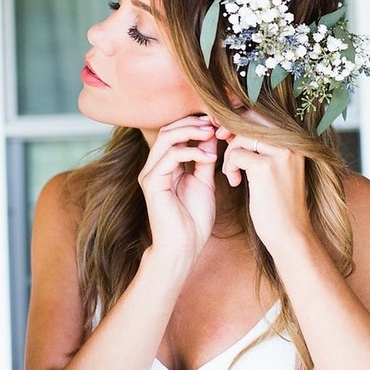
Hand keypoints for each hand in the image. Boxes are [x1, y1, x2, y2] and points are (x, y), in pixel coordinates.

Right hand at [139, 116, 217, 264]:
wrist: (184, 247)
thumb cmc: (194, 220)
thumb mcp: (204, 182)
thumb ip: (205, 159)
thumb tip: (212, 136)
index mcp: (165, 166)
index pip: (175, 133)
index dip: (195, 124)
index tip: (218, 122)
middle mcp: (154, 166)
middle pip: (169, 129)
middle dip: (193, 123)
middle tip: (215, 123)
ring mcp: (151, 173)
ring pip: (167, 138)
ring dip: (192, 132)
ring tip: (212, 133)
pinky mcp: (152, 182)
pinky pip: (169, 156)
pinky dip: (190, 151)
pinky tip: (209, 157)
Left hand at [216, 115, 311, 250]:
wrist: (289, 232)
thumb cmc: (277, 201)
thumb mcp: (272, 166)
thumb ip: (259, 144)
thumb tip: (232, 122)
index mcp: (296, 139)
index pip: (261, 113)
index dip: (238, 119)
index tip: (224, 133)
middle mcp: (292, 141)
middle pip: (251, 118)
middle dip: (230, 128)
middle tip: (220, 143)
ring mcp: (281, 152)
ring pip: (241, 136)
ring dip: (229, 153)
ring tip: (232, 173)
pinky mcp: (267, 167)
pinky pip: (235, 154)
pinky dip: (229, 167)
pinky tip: (235, 182)